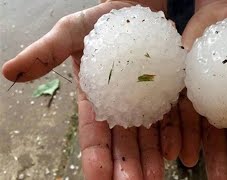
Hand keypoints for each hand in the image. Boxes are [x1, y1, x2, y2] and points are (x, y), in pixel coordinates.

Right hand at [1, 1, 168, 179]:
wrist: (139, 4)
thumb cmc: (104, 17)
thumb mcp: (71, 31)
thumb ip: (45, 52)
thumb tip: (8, 72)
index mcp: (97, 96)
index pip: (94, 131)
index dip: (96, 154)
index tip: (99, 176)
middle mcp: (122, 102)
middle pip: (124, 139)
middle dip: (127, 164)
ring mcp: (148, 98)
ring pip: (150, 133)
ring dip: (152, 158)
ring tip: (155, 178)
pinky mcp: (170, 89)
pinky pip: (173, 115)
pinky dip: (174, 134)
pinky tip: (177, 152)